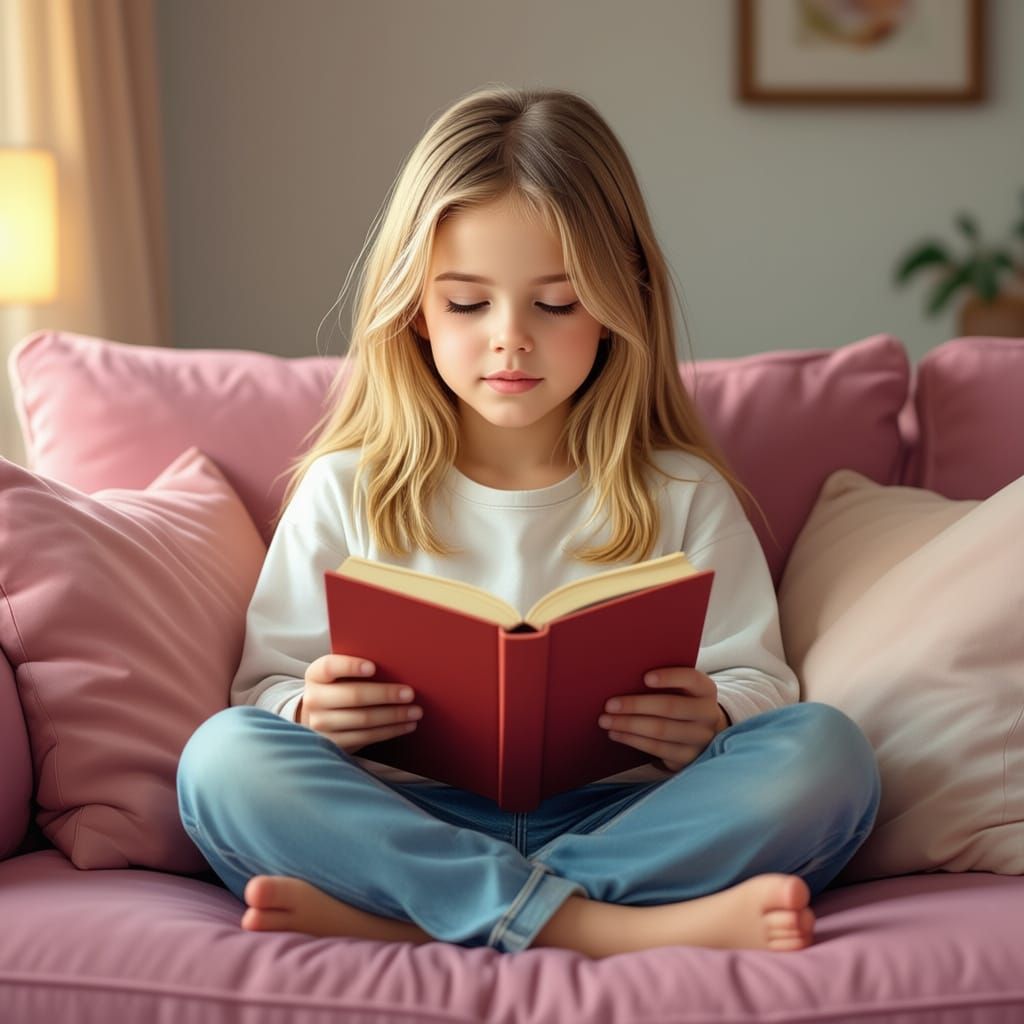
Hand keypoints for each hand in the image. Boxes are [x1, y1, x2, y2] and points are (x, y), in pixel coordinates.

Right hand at [298, 654, 421, 754]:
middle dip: (385, 694)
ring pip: (363, 719)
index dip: (350, 666)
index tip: (373, 667)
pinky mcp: (334, 744)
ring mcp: (321, 724)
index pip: (330, 667)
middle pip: (354, 696)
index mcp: (316, 675)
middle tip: (410, 693)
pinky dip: (390, 731)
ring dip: (394, 715)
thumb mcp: (340, 674)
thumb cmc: (340, 687)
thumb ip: (357, 667)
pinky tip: (406, 725)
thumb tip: (397, 663)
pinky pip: (366, 737)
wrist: (320, 716)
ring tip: (415, 711)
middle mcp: (314, 699)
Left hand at [598, 667, 730, 772]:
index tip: (645, 677)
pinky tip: (616, 734)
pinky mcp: (687, 757)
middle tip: (609, 704)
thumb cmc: (680, 701)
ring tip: (606, 720)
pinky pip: (657, 749)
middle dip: (636, 705)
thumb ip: (664, 681)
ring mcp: (699, 739)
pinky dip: (633, 740)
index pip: (691, 679)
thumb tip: (624, 674)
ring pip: (661, 730)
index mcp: (706, 690)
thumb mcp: (680, 689)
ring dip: (629, 725)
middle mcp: (707, 714)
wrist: (699, 732)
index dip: (670, 678)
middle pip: (670, 708)